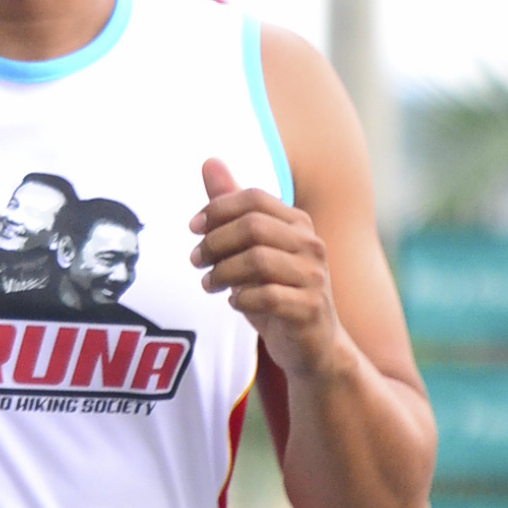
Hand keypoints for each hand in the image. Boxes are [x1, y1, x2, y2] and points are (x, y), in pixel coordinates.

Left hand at [189, 157, 345, 379]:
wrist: (314, 346)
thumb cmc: (278, 292)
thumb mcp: (252, 249)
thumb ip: (232, 208)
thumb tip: (208, 161)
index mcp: (298, 223)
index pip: (253, 199)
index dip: (217, 209)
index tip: (193, 228)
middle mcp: (311, 245)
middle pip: (252, 226)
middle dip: (215, 242)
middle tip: (196, 260)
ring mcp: (314, 277)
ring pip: (257, 260)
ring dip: (222, 272)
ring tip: (208, 284)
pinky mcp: (310, 308)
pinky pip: (267, 296)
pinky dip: (242, 299)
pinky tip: (235, 303)